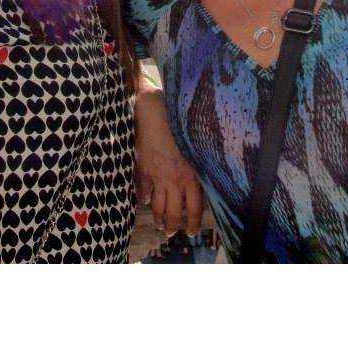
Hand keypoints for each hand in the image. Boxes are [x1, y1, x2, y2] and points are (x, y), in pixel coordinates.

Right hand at [135, 84, 203, 234]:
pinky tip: (145, 201)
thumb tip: (204, 179)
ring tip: (159, 224)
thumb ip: (199, 165)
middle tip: (171, 233)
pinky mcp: (143, 169)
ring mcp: (156, 177)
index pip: (194, 208)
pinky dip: (144, 198)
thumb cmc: (178, 124)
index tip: (191, 232)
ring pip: (157, 206)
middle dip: (172, 226)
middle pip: (173, 212)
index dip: (192, 223)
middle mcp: (174, 180)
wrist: (154, 113)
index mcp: (191, 176)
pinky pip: (143, 190)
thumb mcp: (196, 146)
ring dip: (158, 217)